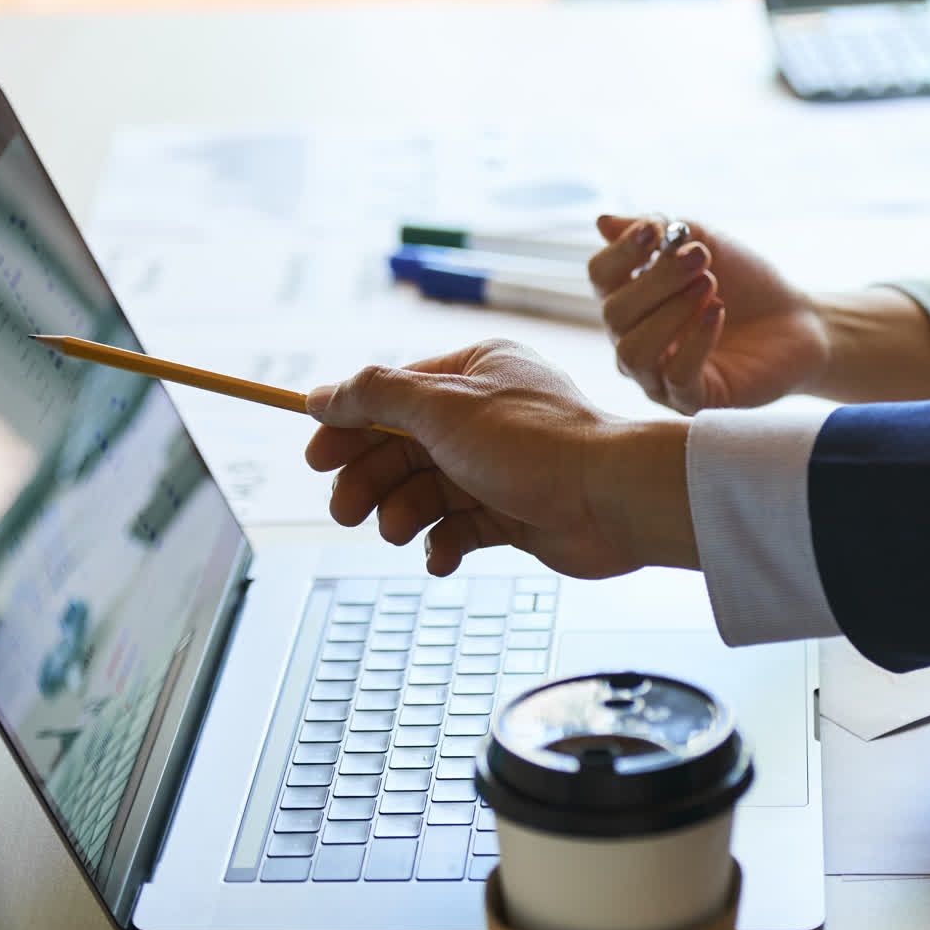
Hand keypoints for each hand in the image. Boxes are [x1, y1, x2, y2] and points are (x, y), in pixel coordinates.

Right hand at [304, 338, 694, 578]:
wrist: (613, 500)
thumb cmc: (536, 444)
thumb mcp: (442, 408)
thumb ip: (376, 397)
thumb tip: (321, 395)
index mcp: (477, 372)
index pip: (395, 396)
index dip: (350, 427)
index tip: (315, 460)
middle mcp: (489, 415)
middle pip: (404, 447)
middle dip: (370, 480)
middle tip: (345, 511)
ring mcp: (504, 467)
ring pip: (428, 492)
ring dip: (403, 515)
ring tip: (399, 532)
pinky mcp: (518, 514)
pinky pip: (462, 530)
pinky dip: (443, 544)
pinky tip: (439, 557)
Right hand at [589, 214, 830, 413]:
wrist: (799, 320)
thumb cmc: (747, 283)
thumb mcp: (706, 244)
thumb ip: (660, 230)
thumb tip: (602, 222)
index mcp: (631, 300)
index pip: (601, 277)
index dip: (622, 252)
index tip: (656, 231)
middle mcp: (634, 341)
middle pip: (614, 314)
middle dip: (656, 281)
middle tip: (699, 259)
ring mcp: (659, 378)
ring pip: (634, 353)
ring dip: (671, 313)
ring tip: (709, 285)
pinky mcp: (693, 402)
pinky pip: (677, 377)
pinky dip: (695, 340)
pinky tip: (717, 312)